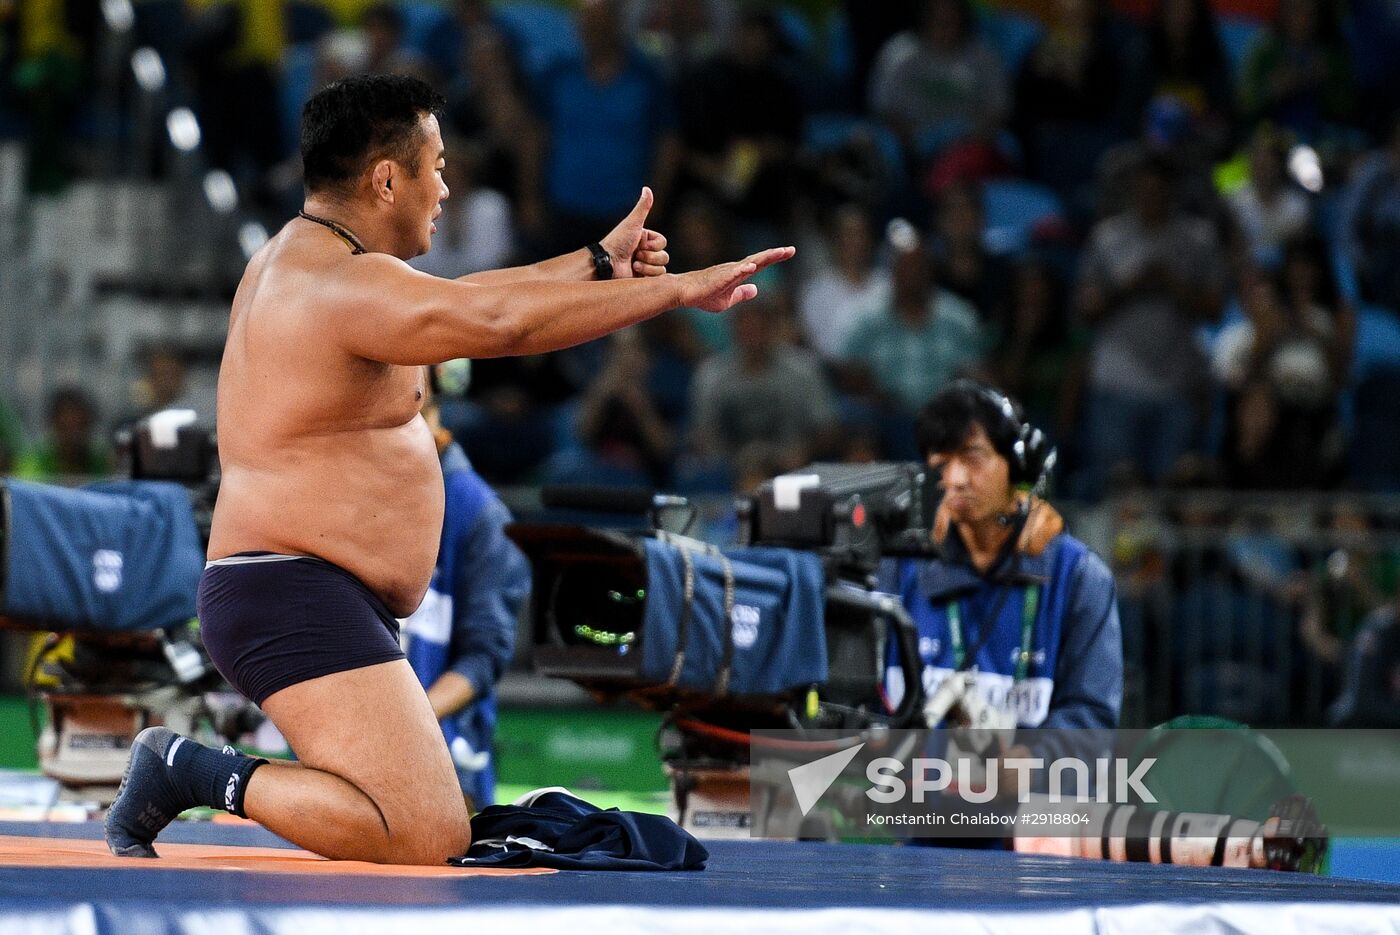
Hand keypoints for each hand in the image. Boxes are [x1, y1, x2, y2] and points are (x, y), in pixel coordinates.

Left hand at [600, 187, 670, 278]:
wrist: (607, 262)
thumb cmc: (617, 241)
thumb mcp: (632, 223)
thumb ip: (642, 207)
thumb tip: (647, 188)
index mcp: (644, 239)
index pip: (662, 242)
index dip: (655, 245)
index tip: (641, 243)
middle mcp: (645, 252)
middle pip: (664, 256)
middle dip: (652, 256)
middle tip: (636, 255)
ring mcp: (645, 265)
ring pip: (662, 267)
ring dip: (648, 265)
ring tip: (634, 263)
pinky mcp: (642, 278)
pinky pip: (656, 278)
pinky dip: (647, 273)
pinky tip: (634, 271)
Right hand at [676, 246, 795, 311]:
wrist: (685, 293)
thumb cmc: (704, 295)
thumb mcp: (729, 299)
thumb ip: (742, 294)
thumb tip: (756, 290)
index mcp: (740, 274)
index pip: (761, 264)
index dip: (775, 258)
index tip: (789, 251)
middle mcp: (736, 269)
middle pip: (759, 260)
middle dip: (775, 255)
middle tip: (791, 249)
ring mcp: (728, 272)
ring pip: (750, 262)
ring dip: (764, 258)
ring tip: (778, 253)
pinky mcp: (719, 278)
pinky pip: (733, 273)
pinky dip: (743, 269)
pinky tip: (752, 266)